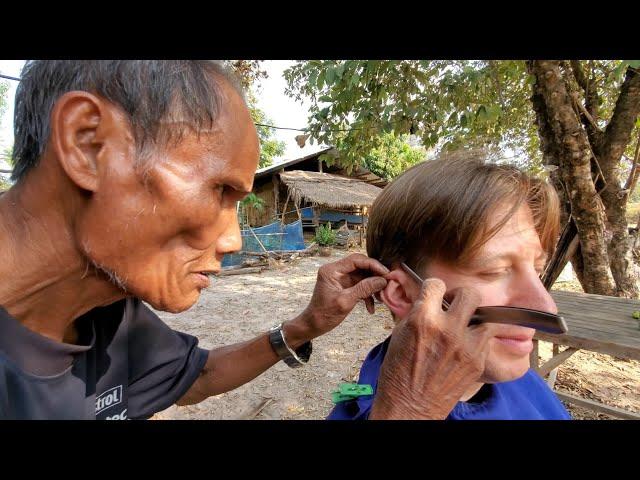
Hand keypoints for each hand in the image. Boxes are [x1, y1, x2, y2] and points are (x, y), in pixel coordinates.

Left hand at [287, 253, 388, 340]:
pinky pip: (360, 286)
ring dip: (372, 287)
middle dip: (375, 275)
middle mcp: (336, 271)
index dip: (373, 265)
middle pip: (361, 266)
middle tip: (387, 284)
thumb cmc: (324, 315)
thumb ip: (364, 289)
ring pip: (362, 276)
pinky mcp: (344, 287)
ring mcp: (341, 279)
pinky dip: (367, 295)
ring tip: (381, 298)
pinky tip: (371, 307)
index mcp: (332, 270)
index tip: (386, 273)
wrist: (314, 326)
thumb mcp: (345, 301)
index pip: (356, 260)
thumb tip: (382, 280)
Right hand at [369, 278, 499, 419]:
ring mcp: (466, 346)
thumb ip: (417, 313)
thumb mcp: (399, 334)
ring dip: (474, 319)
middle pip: (469, 294)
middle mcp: (448, 330)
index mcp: (423, 319)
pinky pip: (485, 340)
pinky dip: (476, 340)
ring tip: (463, 327)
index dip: (434, 288)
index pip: (437, 284)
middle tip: (453, 307)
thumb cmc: (398, 373)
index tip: (434, 294)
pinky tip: (463, 346)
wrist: (409, 406)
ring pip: (486, 317)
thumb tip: (428, 298)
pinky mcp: (477, 362)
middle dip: (460, 297)